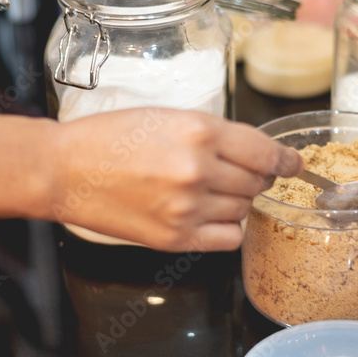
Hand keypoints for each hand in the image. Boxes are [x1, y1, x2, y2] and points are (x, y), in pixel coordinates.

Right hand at [49, 108, 302, 251]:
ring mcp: (187, 208)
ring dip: (236, 201)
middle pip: (257, 182)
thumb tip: (255, 155)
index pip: (265, 151)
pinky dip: (227, 228)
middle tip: (234, 172)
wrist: (64, 170)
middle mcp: (198, 170)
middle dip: (254, 178)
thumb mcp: (168, 117)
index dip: (285, 160)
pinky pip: (228, 239)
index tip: (293, 164)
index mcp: (199, 131)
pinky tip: (208, 216)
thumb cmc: (110, 138)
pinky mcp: (175, 238)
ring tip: (208, 191)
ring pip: (244, 210)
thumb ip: (214, 135)